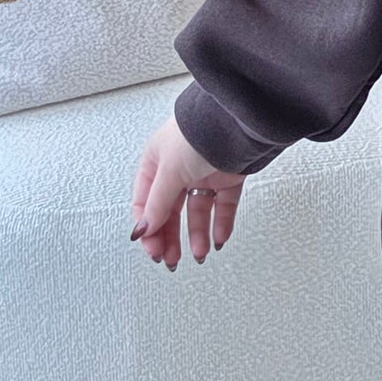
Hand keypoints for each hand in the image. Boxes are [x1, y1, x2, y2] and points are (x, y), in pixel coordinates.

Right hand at [131, 109, 247, 268]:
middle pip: (170, 211)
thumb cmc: (198, 133)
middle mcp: (178, 168)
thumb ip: (157, 203)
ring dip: (197, 235)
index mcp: (156, 162)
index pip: (146, 204)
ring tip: (199, 254)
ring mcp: (204, 172)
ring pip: (198, 211)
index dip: (149, 229)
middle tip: (172, 259)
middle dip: (171, 237)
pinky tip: (219, 239)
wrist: (237, 121)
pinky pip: (223, 205)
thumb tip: (144, 229)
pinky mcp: (229, 176)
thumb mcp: (169, 170)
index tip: (154, 250)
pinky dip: (221, 224)